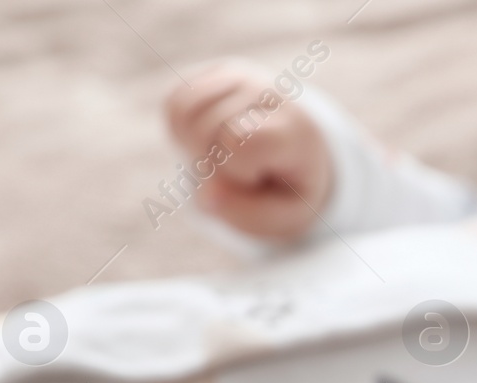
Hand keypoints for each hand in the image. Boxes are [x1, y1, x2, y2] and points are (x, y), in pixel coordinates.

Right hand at [163, 58, 331, 241]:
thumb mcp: (283, 217)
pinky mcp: (217, 72)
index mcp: (294, 131)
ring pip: (183, 110)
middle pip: (204, 128)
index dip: (233, 170)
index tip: (254, 178)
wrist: (301, 151)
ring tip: (220, 159)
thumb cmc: (289, 188)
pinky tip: (208, 142)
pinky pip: (175, 103)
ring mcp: (242, 77)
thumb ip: (246, 213)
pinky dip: (181, 132)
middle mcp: (268, 94)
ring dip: (190, 146)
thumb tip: (207, 195)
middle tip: (235, 173)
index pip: (240, 141)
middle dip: (208, 163)